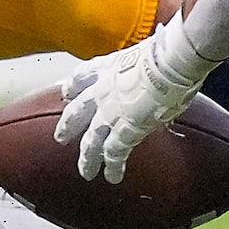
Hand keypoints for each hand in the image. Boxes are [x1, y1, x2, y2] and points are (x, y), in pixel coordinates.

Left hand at [53, 13, 214, 182]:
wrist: (168, 61)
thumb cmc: (166, 51)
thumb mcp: (148, 53)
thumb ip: (145, 65)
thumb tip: (159, 70)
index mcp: (108, 67)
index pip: (82, 75)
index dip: (73, 85)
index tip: (67, 92)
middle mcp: (103, 90)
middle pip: (77, 111)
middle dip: (68, 125)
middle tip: (60, 137)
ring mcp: (111, 112)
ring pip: (91, 140)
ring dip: (87, 157)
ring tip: (85, 171)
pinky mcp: (125, 130)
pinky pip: (114, 153)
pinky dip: (112, 166)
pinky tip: (112, 177)